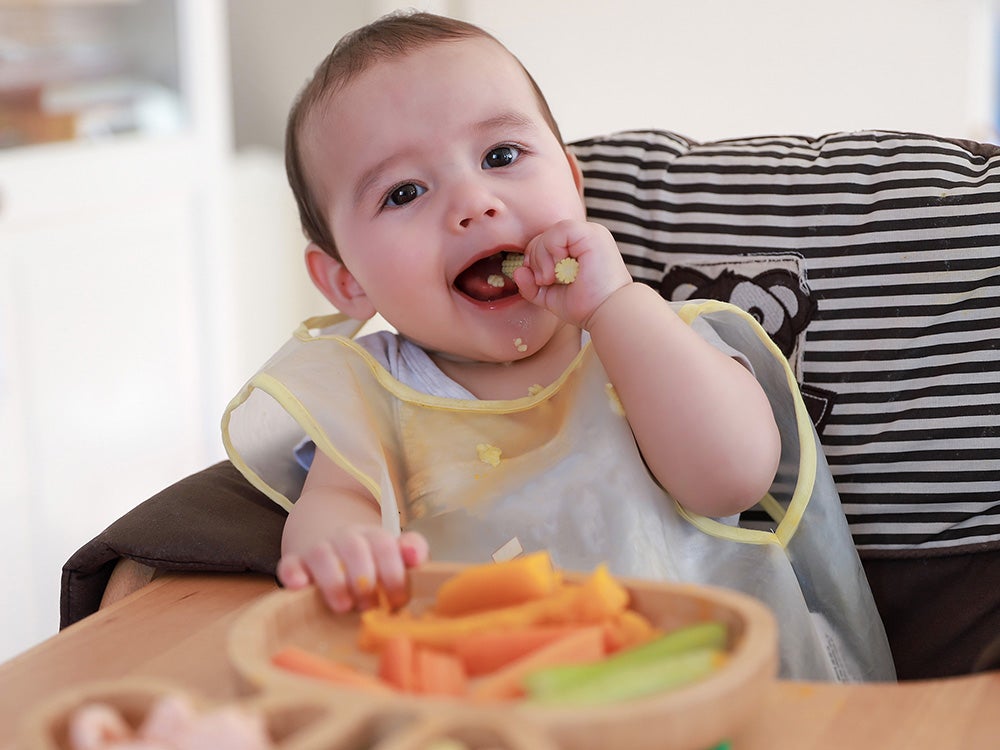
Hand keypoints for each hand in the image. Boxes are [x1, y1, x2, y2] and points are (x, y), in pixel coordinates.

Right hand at [276, 526, 428, 612]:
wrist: (330, 539)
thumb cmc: (370, 559)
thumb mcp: (394, 553)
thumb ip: (412, 550)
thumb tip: (415, 556)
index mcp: (373, 536)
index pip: (385, 545)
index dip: (393, 574)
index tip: (397, 601)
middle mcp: (345, 538)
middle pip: (354, 547)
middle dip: (364, 579)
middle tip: (369, 606)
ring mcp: (319, 548)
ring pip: (322, 554)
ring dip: (334, 581)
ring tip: (343, 606)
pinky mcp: (295, 562)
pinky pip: (289, 563)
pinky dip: (293, 574)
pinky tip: (301, 586)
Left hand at [512, 219, 631, 328]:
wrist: (607, 313)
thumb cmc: (585, 306)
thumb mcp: (551, 296)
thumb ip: (531, 285)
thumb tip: (517, 271)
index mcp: (577, 247)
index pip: (543, 243)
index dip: (534, 261)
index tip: (541, 281)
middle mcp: (584, 236)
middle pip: (541, 237)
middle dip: (535, 261)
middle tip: (547, 281)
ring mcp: (589, 232)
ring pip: (548, 233)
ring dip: (542, 259)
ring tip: (554, 278)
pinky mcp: (590, 234)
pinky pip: (558, 232)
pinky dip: (551, 252)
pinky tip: (560, 270)